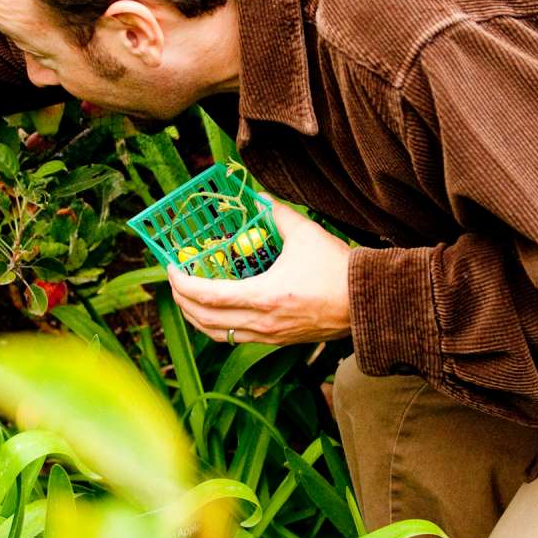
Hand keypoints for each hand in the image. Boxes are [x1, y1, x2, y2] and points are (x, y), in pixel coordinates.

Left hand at [166, 200, 352, 347]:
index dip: (183, 283)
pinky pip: (236, 338)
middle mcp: (262, 322)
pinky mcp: (278, 341)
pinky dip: (218, 326)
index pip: (208, 296)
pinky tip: (217, 312)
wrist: (366, 302)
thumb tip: (259, 197)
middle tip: (175, 281)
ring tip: (189, 298)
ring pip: (218, 334)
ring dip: (197, 317)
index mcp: (264, 296)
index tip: (171, 268)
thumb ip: (277, 213)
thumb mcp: (305, 233)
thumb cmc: (337, 268)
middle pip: (206, 319)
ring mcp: (269, 336)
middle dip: (182, 301)